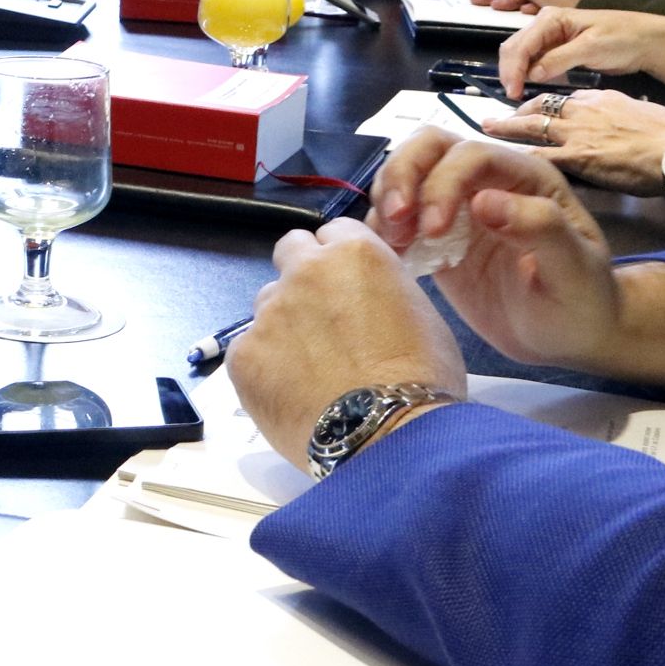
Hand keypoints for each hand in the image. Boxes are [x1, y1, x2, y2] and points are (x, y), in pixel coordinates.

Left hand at [226, 220, 467, 474]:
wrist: (389, 435)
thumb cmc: (421, 381)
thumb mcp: (421, 314)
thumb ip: (382, 289)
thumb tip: (367, 297)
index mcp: (355, 253)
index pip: (334, 231)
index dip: (340, 258)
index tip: (346, 282)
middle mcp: (305, 271)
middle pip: (290, 251)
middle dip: (302, 274)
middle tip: (321, 317)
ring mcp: (269, 312)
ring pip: (267, 304)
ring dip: (284, 324)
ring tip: (311, 368)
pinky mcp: (243, 354)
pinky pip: (248, 351)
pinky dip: (266, 368)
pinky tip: (293, 393)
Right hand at [370, 128, 664, 377]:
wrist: (570, 334)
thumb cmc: (582, 301)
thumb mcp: (574, 270)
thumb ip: (540, 229)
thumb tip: (484, 201)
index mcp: (527, 178)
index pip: (472, 155)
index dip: (444, 183)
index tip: (433, 231)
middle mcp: (490, 181)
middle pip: (430, 146)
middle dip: (403, 175)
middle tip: (396, 222)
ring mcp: (459, 207)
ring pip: (408, 171)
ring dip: (388, 197)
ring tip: (393, 242)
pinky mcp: (437, 236)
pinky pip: (399, 214)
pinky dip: (383, 226)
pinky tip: (390, 254)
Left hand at [480, 89, 664, 195]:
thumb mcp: (647, 114)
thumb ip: (628, 116)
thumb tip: (630, 121)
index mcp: (603, 99)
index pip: (566, 99)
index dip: (548, 107)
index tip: (536, 111)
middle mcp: (585, 110)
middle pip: (542, 106)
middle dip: (518, 111)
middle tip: (497, 117)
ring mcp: (578, 132)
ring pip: (532, 125)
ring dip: (507, 128)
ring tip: (487, 129)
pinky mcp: (577, 157)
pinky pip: (539, 155)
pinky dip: (520, 158)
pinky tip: (504, 163)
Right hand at [498, 8, 664, 97]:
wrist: (646, 41)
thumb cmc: (623, 37)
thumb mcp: (591, 48)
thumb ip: (559, 59)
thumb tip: (532, 73)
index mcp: (552, 18)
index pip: (520, 44)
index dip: (513, 69)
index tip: (513, 91)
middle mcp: (546, 25)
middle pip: (515, 49)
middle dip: (510, 72)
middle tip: (513, 97)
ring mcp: (550, 38)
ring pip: (522, 57)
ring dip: (518, 75)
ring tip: (521, 95)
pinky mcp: (557, 51)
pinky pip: (535, 63)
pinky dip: (530, 76)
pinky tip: (534, 88)